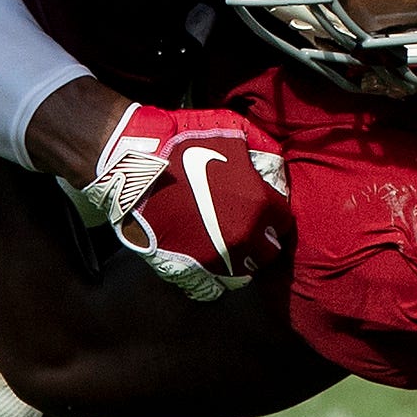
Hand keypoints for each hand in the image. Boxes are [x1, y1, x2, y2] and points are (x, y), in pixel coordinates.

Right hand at [66, 103, 290, 302]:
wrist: (133, 160)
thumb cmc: (184, 140)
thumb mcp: (234, 129)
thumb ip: (264, 150)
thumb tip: (276, 171)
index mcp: (257, 206)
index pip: (283, 222)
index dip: (274, 212)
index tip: (262, 206)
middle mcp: (239, 240)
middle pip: (267, 252)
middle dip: (261, 239)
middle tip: (246, 224)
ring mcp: (210, 259)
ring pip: (241, 274)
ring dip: (239, 260)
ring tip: (226, 242)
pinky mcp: (182, 270)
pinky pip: (209, 288)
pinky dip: (212, 277)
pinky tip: (206, 258)